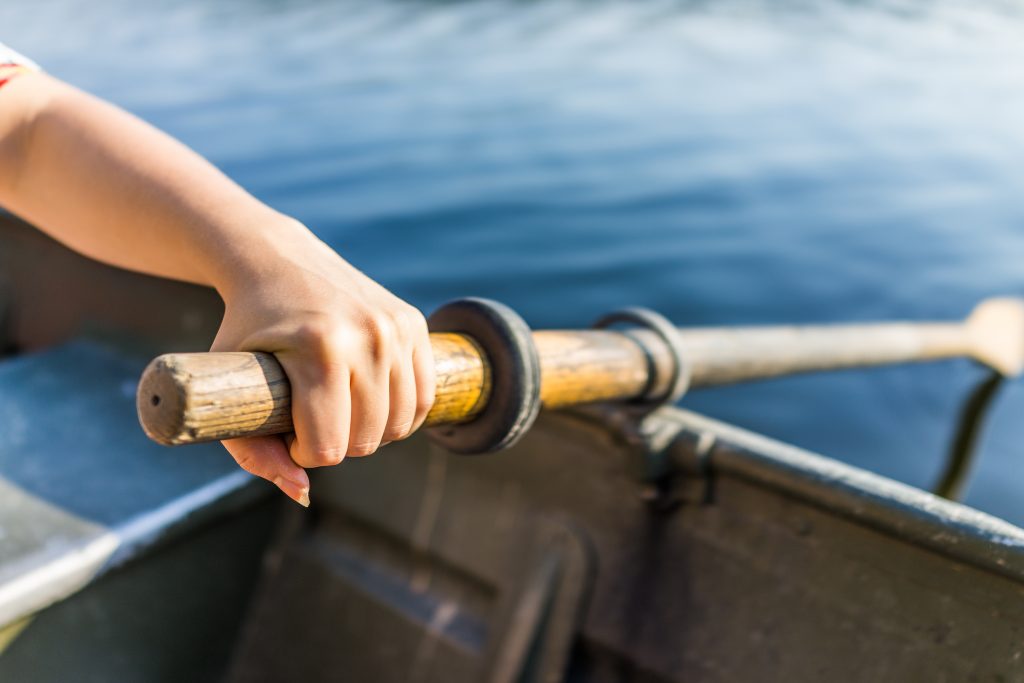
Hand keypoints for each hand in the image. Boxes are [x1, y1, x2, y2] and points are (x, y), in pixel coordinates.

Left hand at [209, 220, 434, 505]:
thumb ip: (254, 452)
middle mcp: (366, 335)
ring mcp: (395, 327)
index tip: (286, 429)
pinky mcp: (413, 322)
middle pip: (368, 440)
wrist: (276, 261)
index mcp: (318, 349)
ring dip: (370, 431)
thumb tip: (302, 493)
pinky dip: (400, 414)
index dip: (303, 452)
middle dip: (337, 442)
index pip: (328, 447)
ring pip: (401, 424)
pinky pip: (423, 398)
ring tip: (339, 410)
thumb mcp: (230, 389)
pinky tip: (370, 403)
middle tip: (309, 417)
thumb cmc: (247, 332)